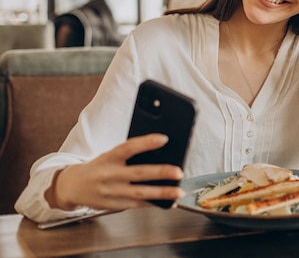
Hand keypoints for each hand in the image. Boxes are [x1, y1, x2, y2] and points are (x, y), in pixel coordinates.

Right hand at [47, 134, 184, 210]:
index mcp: (109, 157)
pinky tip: (170, 202)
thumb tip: (159, 153)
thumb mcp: (109, 156)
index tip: (164, 139)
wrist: (73, 186)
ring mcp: (112, 192)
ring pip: (141, 193)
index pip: (129, 147)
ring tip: (179, 191)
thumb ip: (129, 155)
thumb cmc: (99, 167)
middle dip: (161, 172)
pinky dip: (155, 204)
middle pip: (139, 173)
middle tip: (178, 172)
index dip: (146, 143)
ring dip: (162, 193)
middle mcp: (110, 174)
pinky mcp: (115, 205)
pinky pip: (138, 205)